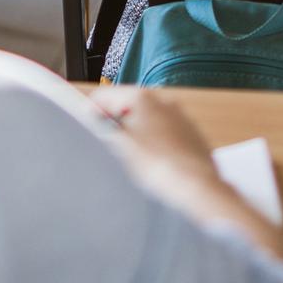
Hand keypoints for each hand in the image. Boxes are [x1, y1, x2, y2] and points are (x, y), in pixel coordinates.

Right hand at [91, 87, 219, 177]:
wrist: (196, 187)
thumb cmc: (159, 167)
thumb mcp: (119, 146)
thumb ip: (101, 127)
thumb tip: (92, 118)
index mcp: (142, 98)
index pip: (105, 95)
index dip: (90, 111)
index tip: (85, 126)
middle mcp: (164, 101)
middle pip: (127, 107)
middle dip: (116, 124)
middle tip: (109, 146)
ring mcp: (180, 116)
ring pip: (148, 121)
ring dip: (136, 134)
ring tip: (133, 159)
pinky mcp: (191, 134)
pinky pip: (165, 133)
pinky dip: (156, 143)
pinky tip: (154, 162)